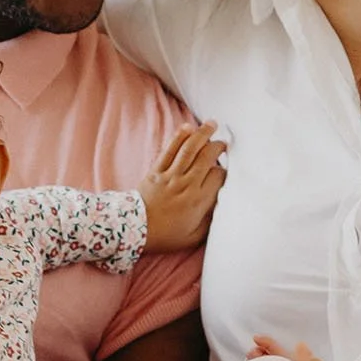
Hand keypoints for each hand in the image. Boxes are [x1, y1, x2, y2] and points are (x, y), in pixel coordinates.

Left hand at [139, 121, 226, 251]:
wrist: (134, 229)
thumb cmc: (166, 235)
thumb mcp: (194, 236)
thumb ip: (210, 221)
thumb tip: (221, 205)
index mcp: (198, 200)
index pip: (218, 176)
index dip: (225, 172)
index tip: (226, 172)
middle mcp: (186, 184)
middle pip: (207, 157)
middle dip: (218, 146)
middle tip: (224, 144)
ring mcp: (170, 175)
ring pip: (189, 149)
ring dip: (202, 134)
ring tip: (211, 124)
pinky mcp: (156, 170)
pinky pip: (169, 149)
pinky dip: (179, 137)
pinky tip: (188, 128)